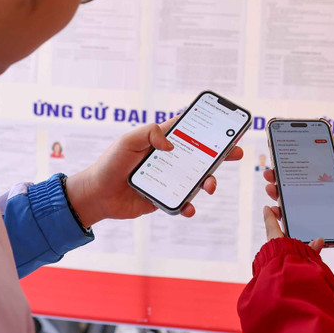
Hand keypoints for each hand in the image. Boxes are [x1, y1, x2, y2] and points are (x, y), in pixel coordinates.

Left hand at [64, 120, 243, 226]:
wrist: (97, 195)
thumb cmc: (110, 163)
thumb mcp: (127, 141)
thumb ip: (150, 133)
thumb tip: (172, 144)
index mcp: (161, 141)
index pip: (188, 130)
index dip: (207, 126)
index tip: (225, 125)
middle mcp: (168, 159)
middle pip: (200, 154)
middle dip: (220, 153)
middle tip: (236, 152)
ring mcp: (168, 179)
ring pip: (196, 179)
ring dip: (207, 182)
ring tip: (209, 186)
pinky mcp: (163, 198)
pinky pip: (182, 202)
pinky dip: (188, 206)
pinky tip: (188, 207)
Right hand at [262, 147, 333, 252]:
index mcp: (330, 186)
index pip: (308, 174)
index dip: (294, 166)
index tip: (281, 159)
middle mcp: (320, 198)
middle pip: (296, 186)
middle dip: (280, 179)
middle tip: (270, 173)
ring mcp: (316, 212)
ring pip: (292, 202)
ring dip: (278, 194)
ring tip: (270, 188)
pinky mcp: (314, 226)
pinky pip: (295, 220)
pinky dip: (283, 214)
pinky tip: (276, 209)